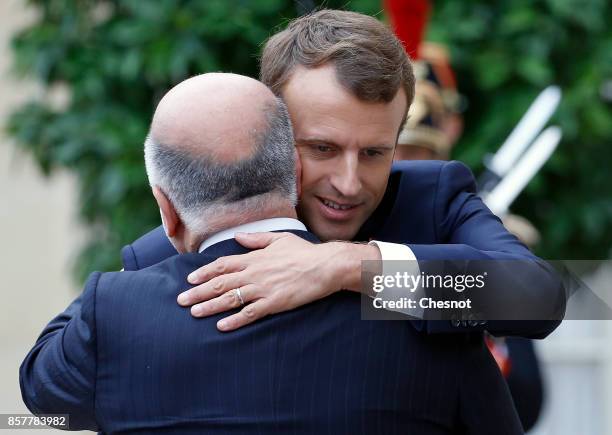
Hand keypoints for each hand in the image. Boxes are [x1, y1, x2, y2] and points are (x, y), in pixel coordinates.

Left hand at [177, 232, 379, 330]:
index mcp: (254, 258)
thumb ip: (256, 239)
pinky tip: (221, 326)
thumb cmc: (304, 252)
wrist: (325, 266)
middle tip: (181, 300)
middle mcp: (254, 273)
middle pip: (220, 283)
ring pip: (230, 299)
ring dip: (210, 306)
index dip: (204, 272)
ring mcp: (263, 289)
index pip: (222, 265)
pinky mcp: (274, 303)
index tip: (190, 279)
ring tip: (194, 313)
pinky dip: (234, 320)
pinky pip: (250, 313)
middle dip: (199, 292)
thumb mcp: (279, 239)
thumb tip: (238, 237)